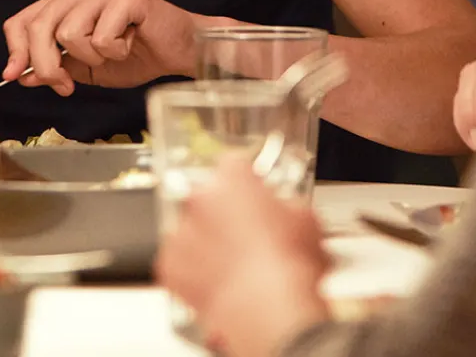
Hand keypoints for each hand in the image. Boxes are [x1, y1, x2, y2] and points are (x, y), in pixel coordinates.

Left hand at [1, 0, 199, 94]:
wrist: (179, 51)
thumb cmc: (137, 55)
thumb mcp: (86, 69)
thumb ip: (55, 67)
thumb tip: (21, 75)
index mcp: (67, 0)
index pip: (22, 20)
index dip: (15, 50)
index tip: (14, 76)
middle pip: (40, 27)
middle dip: (47, 65)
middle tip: (65, 86)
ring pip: (69, 33)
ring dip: (91, 57)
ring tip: (113, 52)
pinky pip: (101, 37)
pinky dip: (115, 52)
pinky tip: (130, 43)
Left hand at [155, 155, 330, 356]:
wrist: (267, 310)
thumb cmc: (288, 266)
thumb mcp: (306, 219)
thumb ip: (288, 205)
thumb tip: (287, 213)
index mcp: (233, 177)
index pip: (233, 164)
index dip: (245, 181)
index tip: (251, 193)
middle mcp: (200, 197)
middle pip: (209, 196)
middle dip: (224, 211)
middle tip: (244, 233)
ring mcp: (181, 230)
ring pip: (191, 229)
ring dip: (206, 241)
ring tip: (232, 263)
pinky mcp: (169, 264)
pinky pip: (178, 261)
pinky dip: (193, 270)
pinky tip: (217, 281)